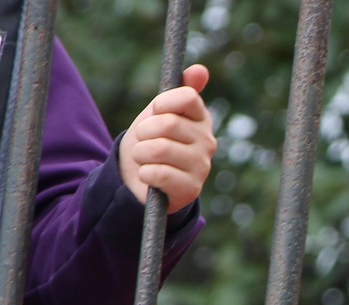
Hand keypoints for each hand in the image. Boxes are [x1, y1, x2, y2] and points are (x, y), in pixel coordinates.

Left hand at [118, 64, 216, 213]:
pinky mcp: (191, 189)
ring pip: (159, 149)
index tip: (155, 113)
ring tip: (145, 159)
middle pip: (168, 123)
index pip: (187, 97)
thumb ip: (178, 91)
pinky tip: (149, 176)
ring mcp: (202, 167)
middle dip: (144, 132)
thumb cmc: (152, 141)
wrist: (142, 179)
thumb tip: (202, 70)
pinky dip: (145, 174)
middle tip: (144, 140)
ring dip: (141, 154)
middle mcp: (207, 142)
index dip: (162, 104)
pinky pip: (159, 173)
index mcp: (201, 119)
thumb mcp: (160, 112)